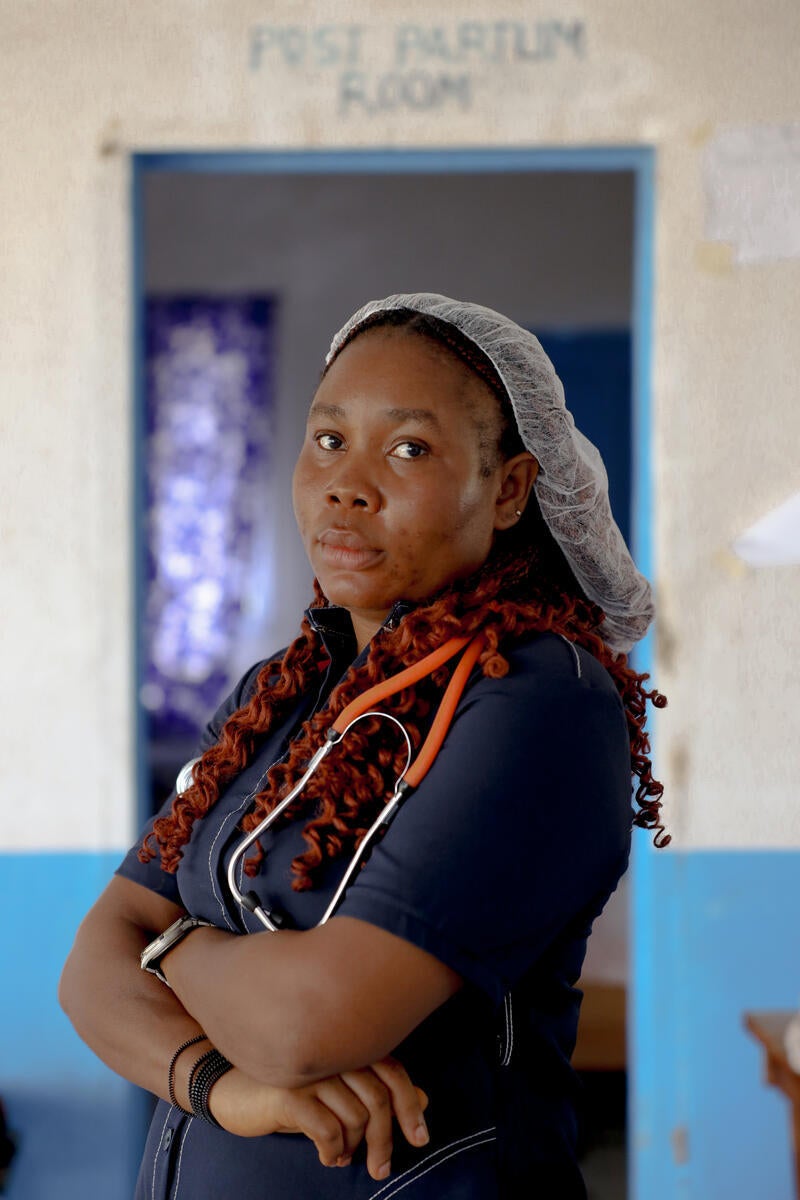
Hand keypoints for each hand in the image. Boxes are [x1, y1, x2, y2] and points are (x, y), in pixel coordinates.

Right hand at [209, 1055, 428, 1180]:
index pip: (393, 1072)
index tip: (420, 1138)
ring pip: (355, 1117)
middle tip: (381, 1168)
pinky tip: (325, 1156)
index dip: (411, 1105)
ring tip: (339, 1155)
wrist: (234, 1090)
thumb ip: (378, 1091)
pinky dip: (332, 1150)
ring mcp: (312, 1070)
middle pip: (377, 1099)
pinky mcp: (290, 1091)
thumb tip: (425, 1099)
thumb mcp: (338, 1092)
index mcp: (348, 1045)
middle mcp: (333, 1051)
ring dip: (352, 1147)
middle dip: (384, 1140)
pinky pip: (328, 1129)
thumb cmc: (292, 1091)